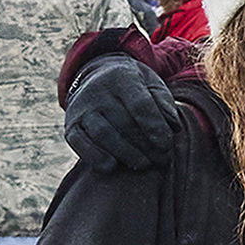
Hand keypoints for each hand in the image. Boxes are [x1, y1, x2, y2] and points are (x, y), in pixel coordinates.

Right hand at [63, 56, 177, 172]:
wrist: (99, 78)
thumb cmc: (136, 87)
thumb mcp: (153, 85)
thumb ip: (165, 104)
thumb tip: (173, 127)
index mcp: (122, 77)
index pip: (140, 105)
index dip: (154, 127)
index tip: (167, 144)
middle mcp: (97, 91)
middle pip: (123, 123)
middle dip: (145, 145)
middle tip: (162, 159)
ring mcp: (81, 108)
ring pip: (103, 134)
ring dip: (126, 154)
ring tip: (145, 164)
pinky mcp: (71, 126)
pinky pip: (80, 143)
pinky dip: (95, 157)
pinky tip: (112, 167)